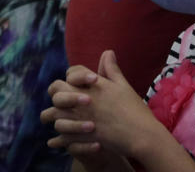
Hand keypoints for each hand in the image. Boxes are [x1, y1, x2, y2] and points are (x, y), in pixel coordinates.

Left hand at [42, 51, 165, 163]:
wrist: (142, 135)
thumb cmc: (135, 110)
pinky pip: (61, 137)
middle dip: (57, 92)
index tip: (77, 83)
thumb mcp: (123, 86)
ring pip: (53, 113)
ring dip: (52, 115)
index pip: (71, 72)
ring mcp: (80, 117)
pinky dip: (57, 140)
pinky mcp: (81, 136)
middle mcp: (82, 99)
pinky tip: (54, 142)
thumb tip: (107, 52)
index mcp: (92, 85)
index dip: (73, 76)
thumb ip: (111, 70)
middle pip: (56, 89)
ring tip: (53, 119)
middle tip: (60, 99)